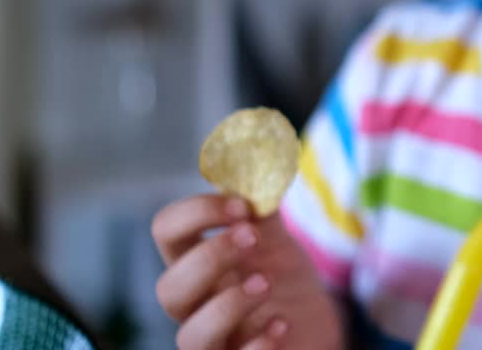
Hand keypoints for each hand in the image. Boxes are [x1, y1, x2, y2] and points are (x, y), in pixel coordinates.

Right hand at [151, 194, 343, 349]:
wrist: (314, 323)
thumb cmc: (280, 276)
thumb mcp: (274, 233)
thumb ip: (262, 198)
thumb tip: (259, 151)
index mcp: (196, 258)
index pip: (166, 230)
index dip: (197, 212)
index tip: (242, 204)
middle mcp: (197, 303)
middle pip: (169, 288)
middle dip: (209, 258)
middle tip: (252, 238)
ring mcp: (218, 339)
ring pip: (190, 338)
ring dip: (227, 306)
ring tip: (265, 283)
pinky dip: (256, 346)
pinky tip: (281, 324)